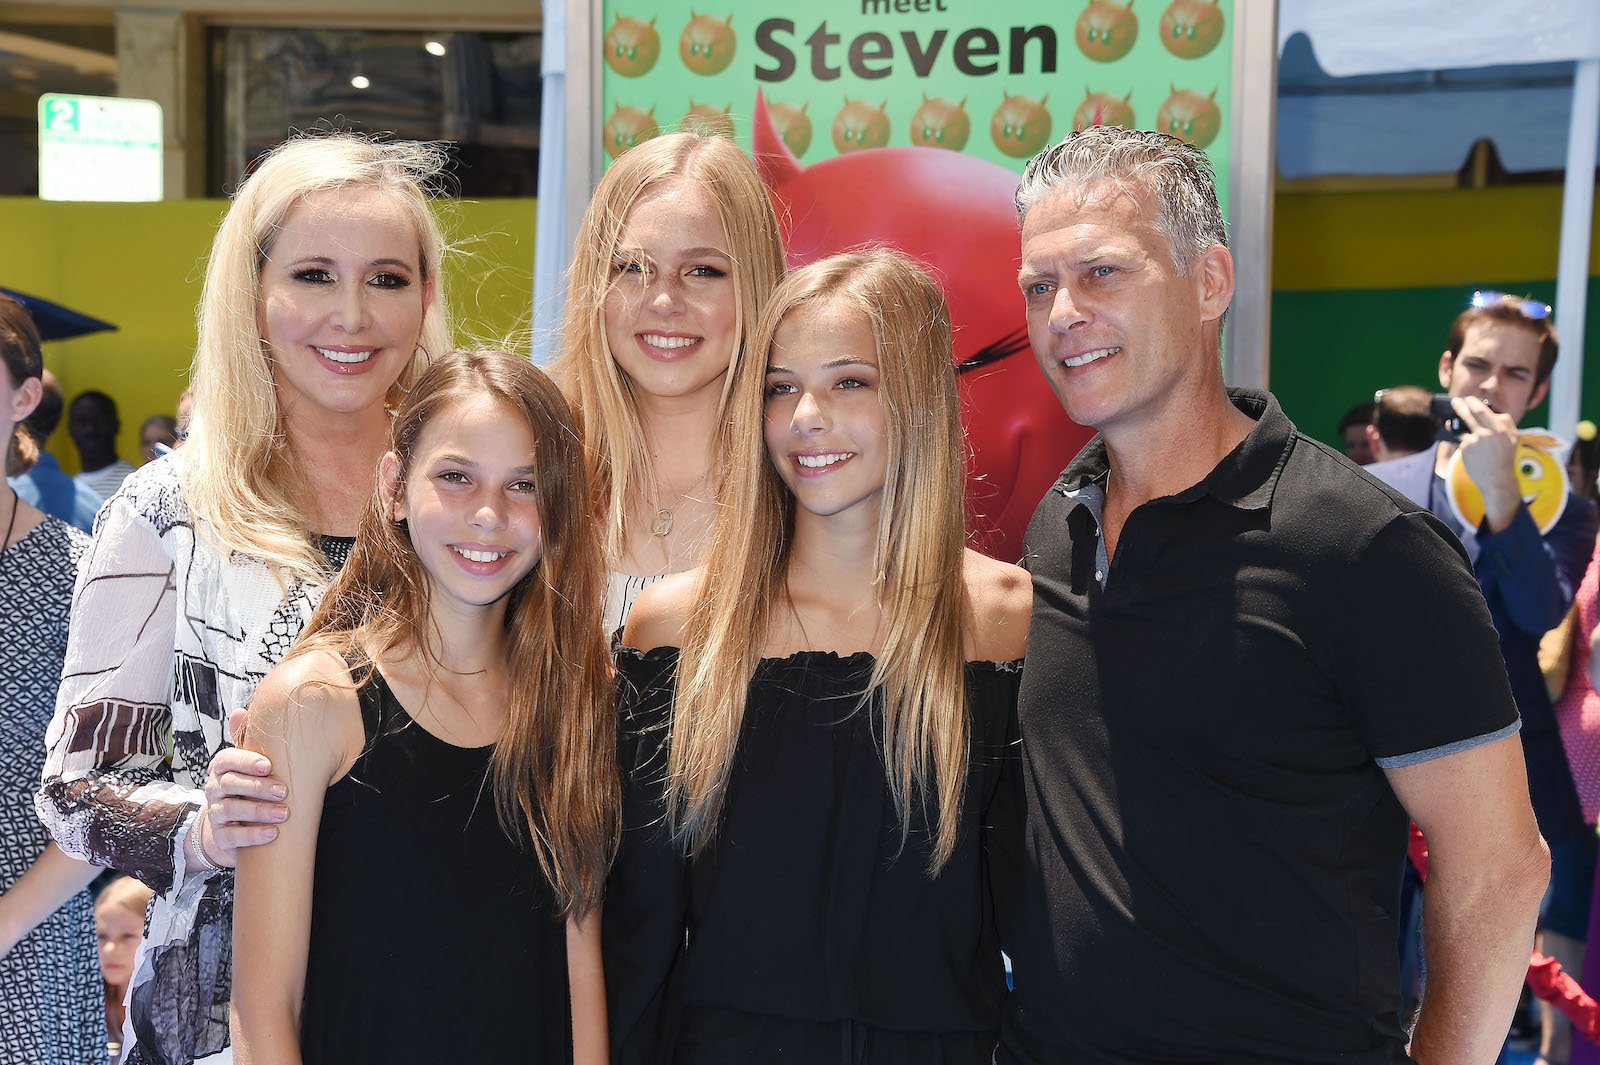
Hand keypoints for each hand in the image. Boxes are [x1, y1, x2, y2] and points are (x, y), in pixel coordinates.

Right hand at [196, 707, 286, 868]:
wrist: (229, 826)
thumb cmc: (245, 786)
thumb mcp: (246, 763)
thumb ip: (246, 739)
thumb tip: (239, 710)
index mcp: (222, 768)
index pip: (227, 760)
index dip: (246, 761)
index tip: (268, 765)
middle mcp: (214, 788)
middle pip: (231, 784)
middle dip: (258, 788)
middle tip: (284, 791)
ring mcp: (215, 813)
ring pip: (232, 810)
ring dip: (259, 812)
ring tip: (284, 813)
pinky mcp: (220, 837)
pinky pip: (233, 836)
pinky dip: (253, 835)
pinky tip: (273, 833)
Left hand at [1453, 396, 1522, 532]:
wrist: (1497, 479)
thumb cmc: (1505, 458)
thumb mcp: (1513, 438)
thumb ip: (1506, 423)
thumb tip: (1496, 412)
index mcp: (1502, 428)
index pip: (1486, 411)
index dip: (1476, 404)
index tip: (1470, 400)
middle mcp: (1489, 431)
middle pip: (1473, 412)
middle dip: (1464, 404)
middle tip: (1458, 400)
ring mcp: (1476, 439)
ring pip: (1464, 422)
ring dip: (1458, 412)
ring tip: (1454, 405)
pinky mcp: (1466, 447)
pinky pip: (1461, 438)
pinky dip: (1459, 435)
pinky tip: (1457, 433)